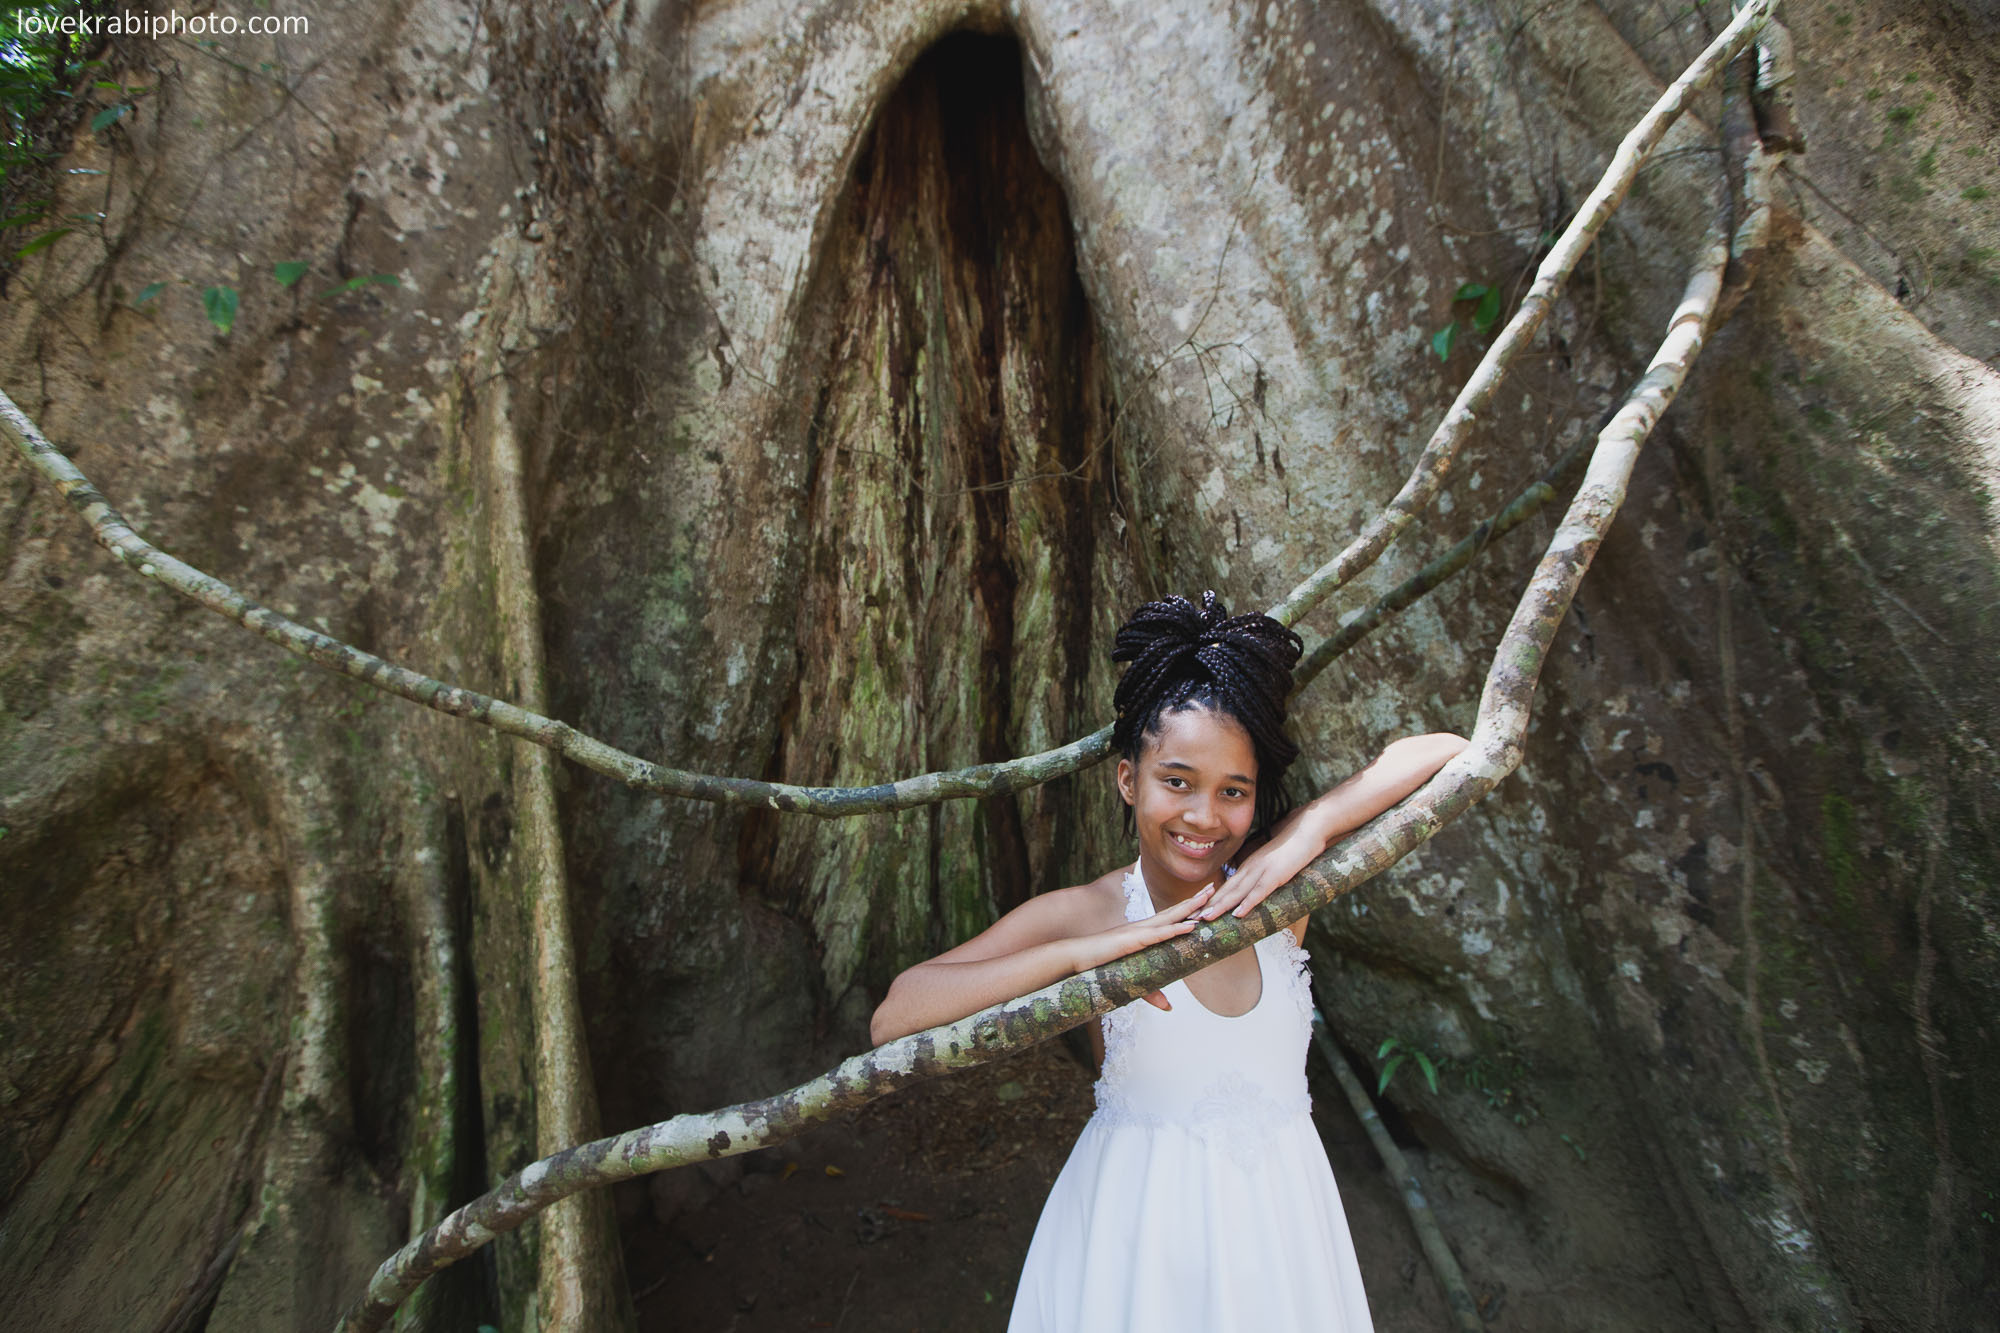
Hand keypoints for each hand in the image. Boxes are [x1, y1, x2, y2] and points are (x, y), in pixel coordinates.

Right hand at [1074, 885, 1214, 1010]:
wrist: (1076, 958)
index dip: (1189, 907)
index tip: (1205, 898)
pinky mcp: (1133, 941)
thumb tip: (1169, 1007)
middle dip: (1195, 899)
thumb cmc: (1100, 966)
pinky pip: (1159, 934)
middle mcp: (1143, 927)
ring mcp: (1139, 932)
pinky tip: (1191, 925)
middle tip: (1214, 886)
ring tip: (1209, 898)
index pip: (1171, 917)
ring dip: (1191, 908)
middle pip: (1175, 911)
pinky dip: (1176, 929)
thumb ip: (1152, 992)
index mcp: (1144, 932)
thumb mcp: (1132, 980)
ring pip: (1170, 917)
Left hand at [1199, 823, 1322, 921]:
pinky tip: (1238, 914)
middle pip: (1226, 890)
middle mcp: (1251, 868)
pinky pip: (1260, 891)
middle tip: (1192, 919)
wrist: (1308, 828)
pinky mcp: (1276, 874)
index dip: (1212, 899)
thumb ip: (1262, 871)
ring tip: (1206, 918)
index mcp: (1250, 866)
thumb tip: (1257, 885)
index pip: (1227, 886)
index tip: (1198, 911)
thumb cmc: (1293, 844)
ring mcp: (1262, 870)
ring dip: (1221, 906)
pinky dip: (1248, 903)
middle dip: (1209, 905)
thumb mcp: (1273, 861)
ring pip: (1237, 892)